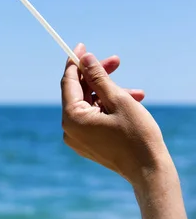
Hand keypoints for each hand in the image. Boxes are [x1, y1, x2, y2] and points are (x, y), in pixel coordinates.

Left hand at [60, 43, 168, 184]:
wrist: (150, 172)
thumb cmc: (137, 136)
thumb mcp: (118, 99)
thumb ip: (99, 77)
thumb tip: (85, 58)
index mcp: (72, 117)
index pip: (68, 81)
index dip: (75, 62)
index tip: (81, 46)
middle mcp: (69, 128)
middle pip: (80, 92)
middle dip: (99, 77)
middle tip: (117, 61)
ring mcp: (77, 138)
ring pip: (90, 104)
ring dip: (110, 93)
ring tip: (137, 92)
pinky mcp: (87, 143)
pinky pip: (94, 117)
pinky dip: (108, 108)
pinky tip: (131, 103)